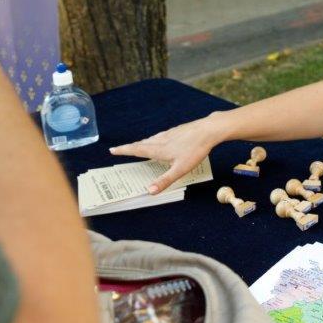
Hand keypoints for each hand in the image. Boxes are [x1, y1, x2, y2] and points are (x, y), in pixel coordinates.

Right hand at [110, 113, 225, 193]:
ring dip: (144, 142)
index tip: (113, 149)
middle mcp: (162, 139)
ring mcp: (171, 133)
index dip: (124, 150)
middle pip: (143, 143)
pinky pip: (163, 135)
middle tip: (122, 149)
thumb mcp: (180, 169)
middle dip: (132, 147)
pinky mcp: (179, 130)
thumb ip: (165, 180)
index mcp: (159, 149)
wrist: (209, 130)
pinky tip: (163, 139)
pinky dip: (157, 138)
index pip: (137, 149)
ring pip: (153, 138)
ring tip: (140, 145)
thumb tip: (149, 191)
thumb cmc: (195, 149)